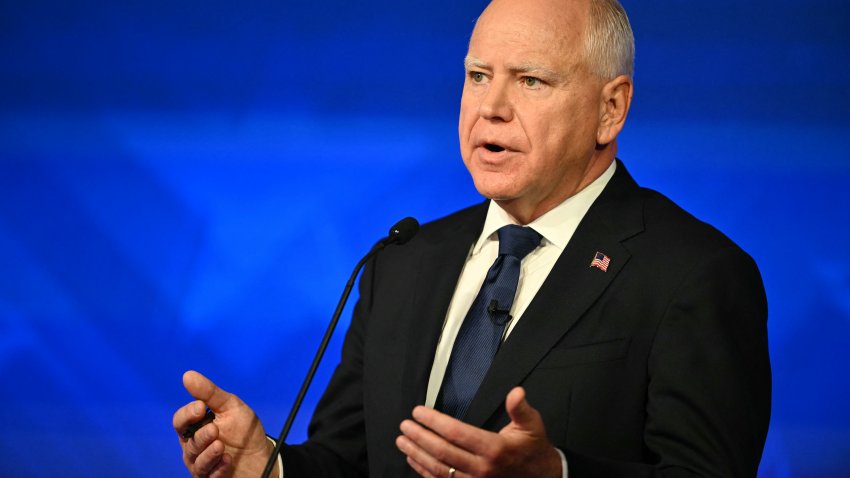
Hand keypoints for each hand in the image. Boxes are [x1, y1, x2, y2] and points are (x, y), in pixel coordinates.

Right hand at [173, 371, 277, 477]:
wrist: (262, 454)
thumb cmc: (244, 429)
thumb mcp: (230, 406)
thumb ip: (209, 393)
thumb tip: (187, 375)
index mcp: (196, 426)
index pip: (180, 420)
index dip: (188, 414)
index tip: (202, 408)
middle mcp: (194, 445)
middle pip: (186, 441)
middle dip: (200, 436)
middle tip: (214, 430)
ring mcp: (201, 463)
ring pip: (195, 460)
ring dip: (208, 453)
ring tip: (221, 446)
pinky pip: (207, 476)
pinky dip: (217, 468)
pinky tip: (227, 461)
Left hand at [396, 387, 561, 477]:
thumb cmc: (533, 448)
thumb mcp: (532, 425)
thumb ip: (520, 408)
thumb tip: (516, 392)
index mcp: (494, 449)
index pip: (456, 433)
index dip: (434, 421)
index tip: (418, 412)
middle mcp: (481, 468)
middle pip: (442, 452)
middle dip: (420, 437)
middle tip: (405, 425)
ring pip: (439, 470)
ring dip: (417, 454)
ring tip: (402, 440)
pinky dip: (424, 471)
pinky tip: (413, 459)